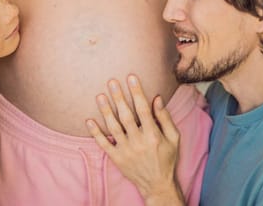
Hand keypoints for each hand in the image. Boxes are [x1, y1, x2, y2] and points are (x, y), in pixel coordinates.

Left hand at [86, 75, 183, 205]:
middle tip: (111, 82)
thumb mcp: (173, 138)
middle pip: (126, 115)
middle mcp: (138, 142)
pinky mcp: (117, 159)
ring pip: (113, 127)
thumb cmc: (167, 158)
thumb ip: (165, 118)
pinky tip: (89, 121)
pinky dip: (95, 133)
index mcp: (153, 135)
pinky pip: (104, 144)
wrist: (157, 185)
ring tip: (100, 96)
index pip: (143, 109)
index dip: (136, 92)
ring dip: (105, 111)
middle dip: (119, 97)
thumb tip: (157, 98)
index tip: (131, 78)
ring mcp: (126, 151)